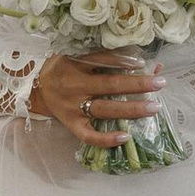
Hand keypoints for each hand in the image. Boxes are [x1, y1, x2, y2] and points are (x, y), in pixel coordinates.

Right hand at [29, 48, 163, 146]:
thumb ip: (103, 57)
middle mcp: (76, 86)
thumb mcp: (75, 56)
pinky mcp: (71, 124)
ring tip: (154, 107)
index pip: (104, 61)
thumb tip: (139, 60)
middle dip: (138, 84)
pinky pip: (88, 135)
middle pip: (110, 85)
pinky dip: (106, 139)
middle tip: (160, 84)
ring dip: (131, 109)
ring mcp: (73, 107)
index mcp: (76, 64)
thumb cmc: (61, 68)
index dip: (124, 62)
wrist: (34, 88)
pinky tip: (125, 137)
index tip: (144, 63)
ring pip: (105, 109)